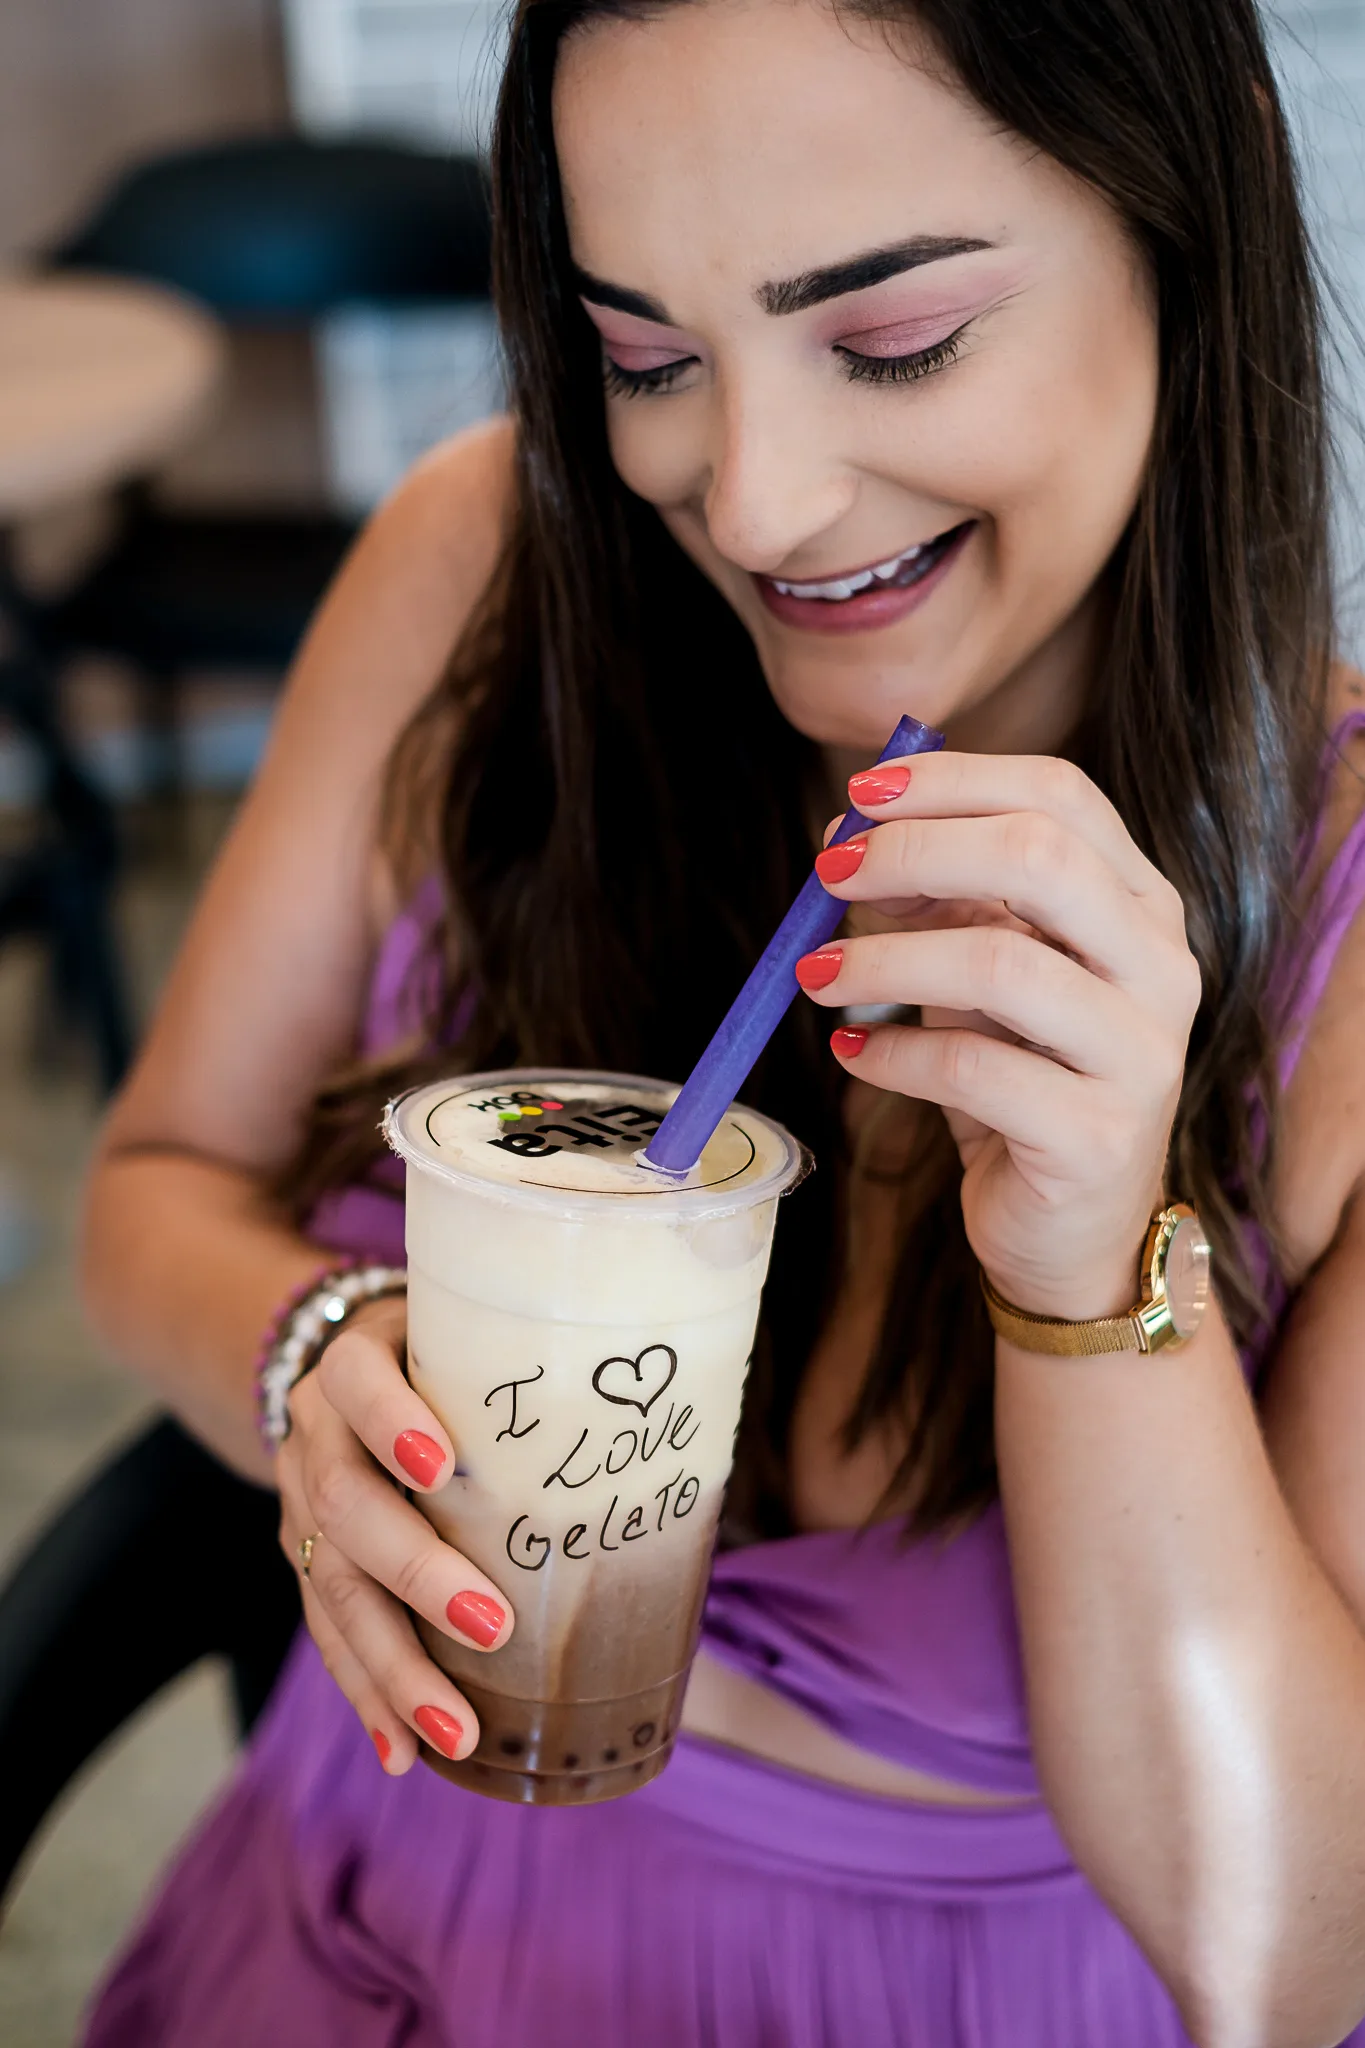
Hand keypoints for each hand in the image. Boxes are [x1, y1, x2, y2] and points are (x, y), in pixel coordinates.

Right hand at [275, 1294, 514, 1773]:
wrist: (347, 1371)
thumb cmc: (453, 1358)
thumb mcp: (477, 1339)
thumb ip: (543, 1371)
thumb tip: (682, 1434)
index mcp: (355, 1361)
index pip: (356, 1379)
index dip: (389, 1419)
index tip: (443, 1465)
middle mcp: (316, 1432)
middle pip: (345, 1504)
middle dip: (416, 1573)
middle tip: (493, 1626)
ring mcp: (299, 1503)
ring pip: (331, 1587)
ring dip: (394, 1668)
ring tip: (454, 1730)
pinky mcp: (303, 1561)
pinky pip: (328, 1635)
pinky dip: (370, 1696)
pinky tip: (404, 1753)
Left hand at [799, 752, 1200, 1320]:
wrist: (1074, 1233)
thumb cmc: (1023, 1081)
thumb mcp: (988, 976)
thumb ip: (950, 903)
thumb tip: (854, 836)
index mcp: (1140, 905)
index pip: (1059, 795)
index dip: (952, 781)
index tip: (859, 796)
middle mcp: (1160, 967)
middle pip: (1040, 857)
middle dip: (916, 851)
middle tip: (829, 874)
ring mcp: (1139, 1053)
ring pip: (1000, 963)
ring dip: (885, 959)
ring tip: (817, 976)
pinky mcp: (1096, 1136)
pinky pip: (972, 1069)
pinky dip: (892, 1055)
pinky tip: (854, 1055)